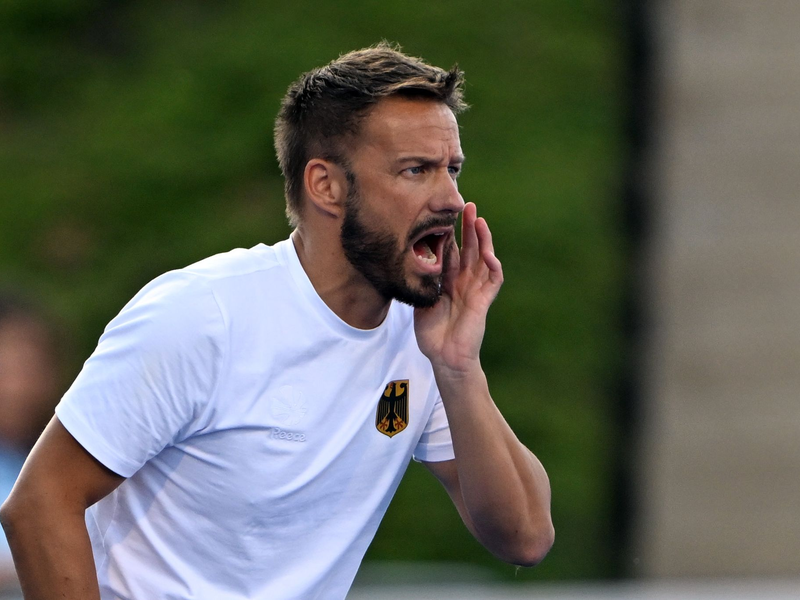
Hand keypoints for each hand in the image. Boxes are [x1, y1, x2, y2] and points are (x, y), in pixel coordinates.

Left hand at [414, 202, 502, 377]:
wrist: (444, 357)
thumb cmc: (432, 334)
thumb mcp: (421, 301)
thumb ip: (421, 282)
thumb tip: (408, 261)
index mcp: (448, 281)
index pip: (452, 251)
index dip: (449, 233)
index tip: (443, 213)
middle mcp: (464, 282)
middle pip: (469, 248)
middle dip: (468, 227)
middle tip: (466, 205)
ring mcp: (475, 289)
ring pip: (483, 258)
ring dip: (483, 238)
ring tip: (478, 219)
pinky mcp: (484, 300)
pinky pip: (493, 279)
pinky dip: (492, 265)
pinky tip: (487, 252)